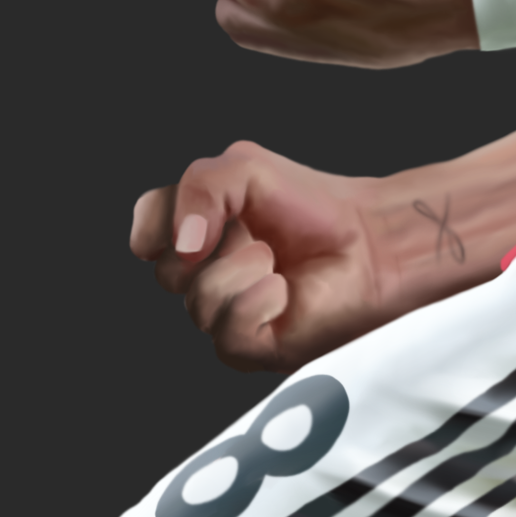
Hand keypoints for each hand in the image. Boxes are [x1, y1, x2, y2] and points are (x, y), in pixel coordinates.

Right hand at [129, 140, 385, 369]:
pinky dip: (258, 300)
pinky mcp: (250, 347)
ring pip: (198, 302)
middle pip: (168, 270)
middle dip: (218, 241)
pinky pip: (227, 332)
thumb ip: (198, 187)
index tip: (208, 211)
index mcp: (198, 233)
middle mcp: (205, 276)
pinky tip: (283, 289)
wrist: (368, 240)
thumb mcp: (246, 169)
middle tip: (257, 232)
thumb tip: (179, 243)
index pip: (146, 229)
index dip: (165, 221)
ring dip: (245, 268)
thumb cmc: (314, 206)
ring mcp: (225, 315)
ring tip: (276, 259)